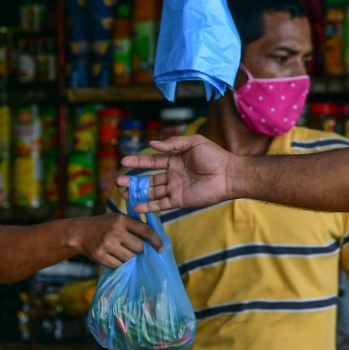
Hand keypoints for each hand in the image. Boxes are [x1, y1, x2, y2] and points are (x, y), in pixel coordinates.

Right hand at [64, 215, 160, 268]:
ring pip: (130, 258)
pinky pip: (119, 265)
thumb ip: (135, 226)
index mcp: (122, 219)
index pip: (146, 231)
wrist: (80, 233)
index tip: (160, 248)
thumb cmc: (105, 226)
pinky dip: (120, 264)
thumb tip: (156, 241)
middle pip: (140, 247)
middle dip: (139, 250)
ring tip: (122, 251)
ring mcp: (107, 244)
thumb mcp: (119, 219)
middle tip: (132, 247)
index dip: (156, 241)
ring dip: (130, 257)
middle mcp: (115, 231)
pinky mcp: (100, 256)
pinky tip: (114, 257)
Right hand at [119, 135, 234, 213]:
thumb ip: (173, 143)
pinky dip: (149, 206)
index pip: (152, 161)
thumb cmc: (215, 156)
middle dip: (133, 180)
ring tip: (123, 193)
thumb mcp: (194, 142)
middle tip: (119, 181)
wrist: (229, 175)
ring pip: (152, 192)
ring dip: (138, 193)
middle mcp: (173, 175)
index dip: (138, 161)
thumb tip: (153, 144)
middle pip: (149, 178)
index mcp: (175, 160)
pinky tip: (136, 207)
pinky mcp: (180, 201)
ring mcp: (176, 189)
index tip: (124, 161)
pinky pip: (161, 204)